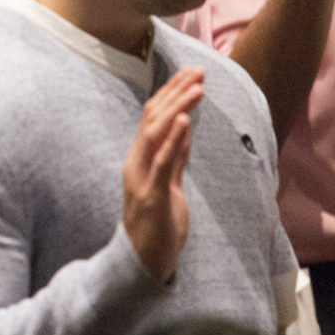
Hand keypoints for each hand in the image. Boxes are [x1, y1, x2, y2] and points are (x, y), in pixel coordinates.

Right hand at [122, 67, 202, 283]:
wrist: (143, 262)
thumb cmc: (157, 223)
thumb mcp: (169, 182)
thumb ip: (175, 155)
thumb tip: (185, 125)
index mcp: (140, 158)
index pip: (152, 116)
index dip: (171, 92)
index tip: (191, 73)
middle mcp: (136, 162)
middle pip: (153, 118)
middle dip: (176, 92)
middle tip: (198, 72)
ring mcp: (141, 178)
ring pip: (155, 134)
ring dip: (177, 108)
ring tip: (196, 88)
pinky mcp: (151, 195)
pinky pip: (162, 162)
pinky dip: (172, 139)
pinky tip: (183, 120)